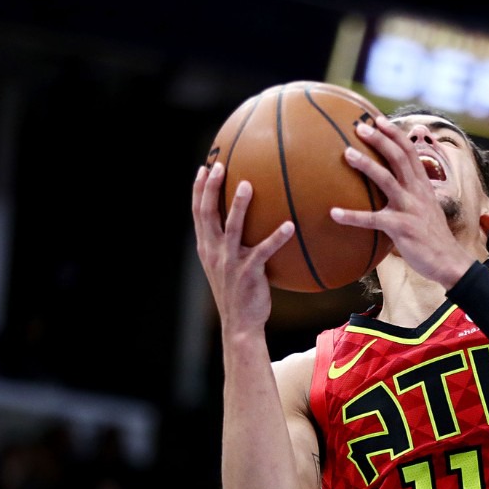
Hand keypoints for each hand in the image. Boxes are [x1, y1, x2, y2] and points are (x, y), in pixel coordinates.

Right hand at [191, 161, 294, 330]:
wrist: (240, 324)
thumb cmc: (238, 293)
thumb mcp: (226, 266)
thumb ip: (230, 244)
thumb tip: (245, 224)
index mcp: (206, 248)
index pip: (198, 213)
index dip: (198, 190)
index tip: (203, 168)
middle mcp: (214, 251)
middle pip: (207, 213)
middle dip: (211, 188)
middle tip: (220, 165)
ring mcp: (229, 261)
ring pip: (232, 227)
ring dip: (238, 205)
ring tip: (248, 185)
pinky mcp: (249, 272)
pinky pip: (264, 250)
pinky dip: (277, 237)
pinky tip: (290, 225)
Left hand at [332, 115, 474, 288]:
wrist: (448, 261)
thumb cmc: (433, 235)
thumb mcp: (426, 208)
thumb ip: (412, 193)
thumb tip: (394, 186)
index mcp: (423, 185)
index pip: (410, 151)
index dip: (394, 134)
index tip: (378, 120)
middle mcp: (417, 192)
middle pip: (398, 157)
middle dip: (380, 140)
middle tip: (359, 128)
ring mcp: (410, 208)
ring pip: (386, 180)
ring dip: (366, 165)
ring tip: (346, 154)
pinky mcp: (401, 228)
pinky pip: (372, 219)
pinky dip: (352, 216)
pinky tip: (334, 213)